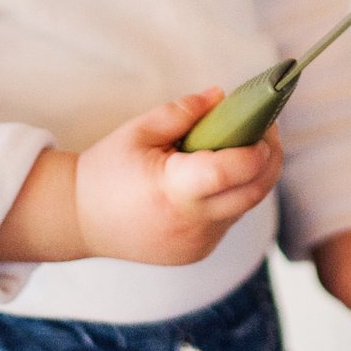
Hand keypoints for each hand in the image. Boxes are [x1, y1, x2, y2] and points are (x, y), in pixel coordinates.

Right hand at [66, 89, 284, 266]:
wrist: (79, 220)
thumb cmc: (107, 171)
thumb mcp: (138, 131)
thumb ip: (183, 112)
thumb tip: (223, 97)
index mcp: (172, 190)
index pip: (230, 173)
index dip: (256, 149)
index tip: (263, 125)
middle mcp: (189, 224)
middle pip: (253, 192)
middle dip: (270, 159)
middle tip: (267, 130)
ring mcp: (196, 244)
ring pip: (244, 207)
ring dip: (253, 177)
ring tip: (243, 147)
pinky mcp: (198, 253)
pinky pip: (228, 221)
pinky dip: (232, 197)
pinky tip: (218, 178)